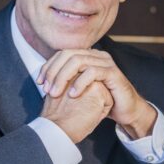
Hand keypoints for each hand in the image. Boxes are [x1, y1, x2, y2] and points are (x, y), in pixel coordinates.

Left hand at [39, 49, 156, 138]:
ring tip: (55, 93)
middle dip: (53, 71)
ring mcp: (105, 62)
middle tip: (46, 89)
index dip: (48, 66)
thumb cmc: (101, 100)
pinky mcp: (113, 73)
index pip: (62, 53)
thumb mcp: (80, 88)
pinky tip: (72, 94)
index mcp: (87, 55)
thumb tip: (43, 80)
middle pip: (68, 54)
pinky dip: (80, 82)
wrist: (125, 110)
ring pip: (78, 60)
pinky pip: (93, 72)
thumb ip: (66, 81)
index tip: (39, 82)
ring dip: (63, 77)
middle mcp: (96, 55)